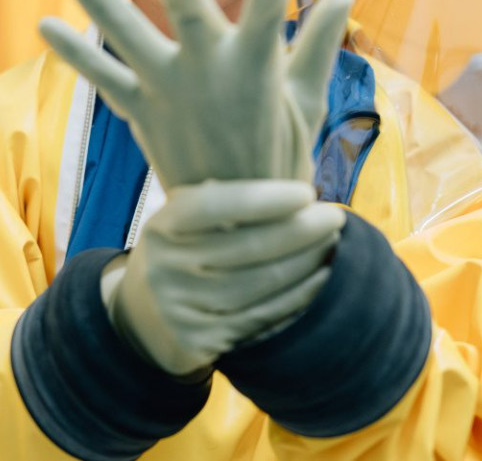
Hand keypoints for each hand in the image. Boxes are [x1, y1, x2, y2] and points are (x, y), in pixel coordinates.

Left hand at [39, 0, 352, 187]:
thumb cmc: (278, 161)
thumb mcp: (306, 103)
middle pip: (185, 4)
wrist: (237, 227)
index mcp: (254, 66)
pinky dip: (75, 57)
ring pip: (125, 36)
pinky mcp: (142, 114)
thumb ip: (316, 47)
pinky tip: (45, 26)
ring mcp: (167, 93)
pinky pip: (103, 81)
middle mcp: (206, 73)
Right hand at [100, 179, 344, 375]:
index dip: (261, 199)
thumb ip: (227, 189)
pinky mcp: (199, 341)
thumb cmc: (186, 248)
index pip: (211, 206)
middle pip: (245, 247)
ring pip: (259, 284)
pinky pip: (261, 317)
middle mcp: (164, 267)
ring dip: (305, 263)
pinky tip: (322, 277)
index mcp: (162, 225)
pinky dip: (298, 297)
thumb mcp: (186, 217)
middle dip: (299, 230)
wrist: (146, 315)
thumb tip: (294, 140)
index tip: (306, 193)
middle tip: (335, 216)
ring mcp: (180, 308)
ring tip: (333, 242)